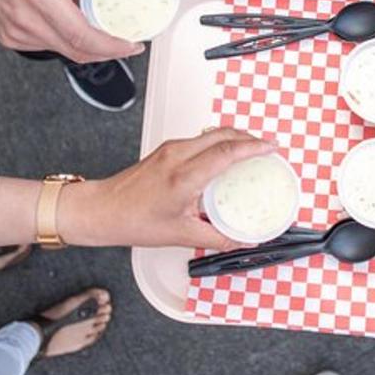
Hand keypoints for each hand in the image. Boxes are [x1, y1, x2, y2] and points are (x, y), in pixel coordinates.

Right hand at [0, 0, 144, 62]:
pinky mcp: (10, 38)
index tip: (134, 44)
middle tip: (129, 40)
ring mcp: (15, 33)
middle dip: (109, 50)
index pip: (82, 34)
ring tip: (100, 22)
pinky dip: (67, 38)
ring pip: (64, 51)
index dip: (113, 45)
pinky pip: (49, 45)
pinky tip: (72, 19)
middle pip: (78, 50)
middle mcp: (25, 19)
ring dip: (88, 42)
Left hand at [62, 128, 274, 249]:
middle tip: (268, 148)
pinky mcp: (166, 150)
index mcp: (184, 176)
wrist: (101, 210)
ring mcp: (170, 149)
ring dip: (234, 138)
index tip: (272, 148)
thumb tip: (243, 240)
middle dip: (250, 137)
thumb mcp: (181, 234)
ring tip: (251, 151)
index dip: (254, 147)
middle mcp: (177, 156)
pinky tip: (224, 158)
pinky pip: (200, 140)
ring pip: (211, 133)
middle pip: (223, 134)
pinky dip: (219, 144)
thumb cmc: (131, 220)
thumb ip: (218, 237)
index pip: (227, 152)